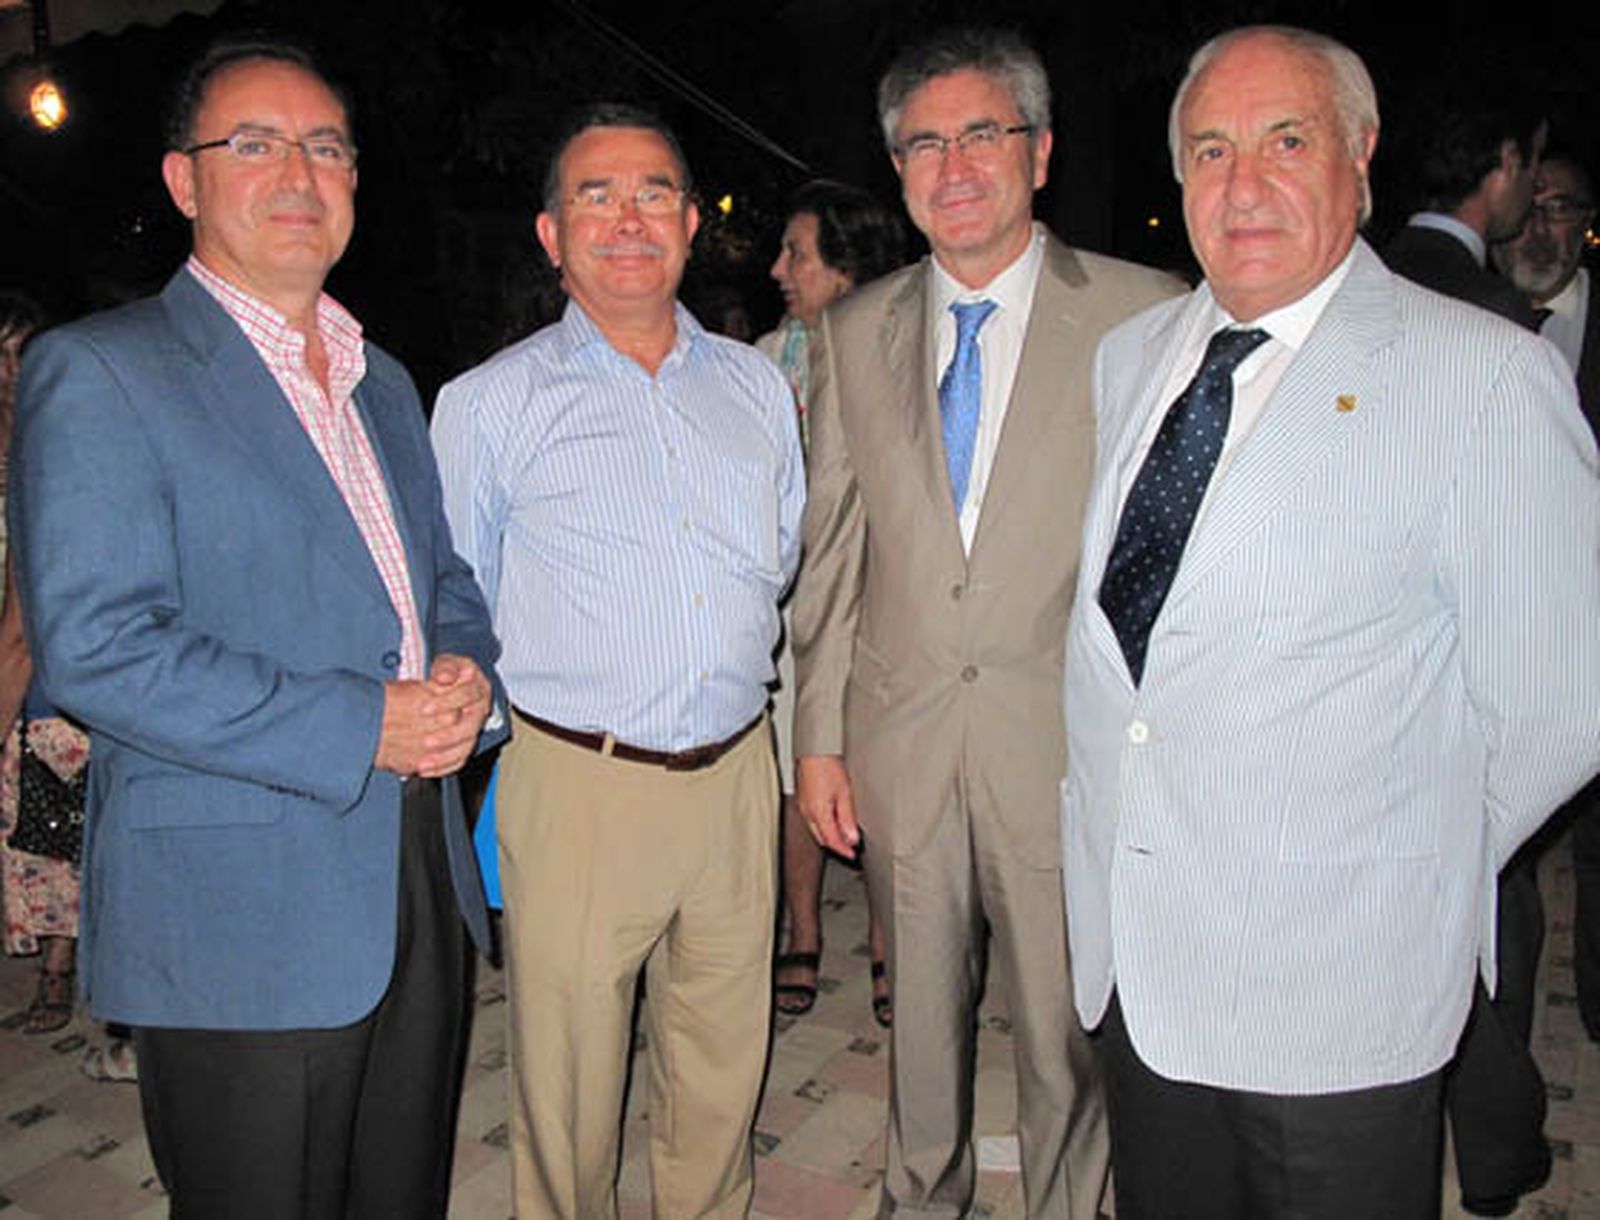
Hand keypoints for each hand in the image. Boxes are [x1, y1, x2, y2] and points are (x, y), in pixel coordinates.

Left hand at [374, 654, 492, 777]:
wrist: (446, 686)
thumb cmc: (447, 673)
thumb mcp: (446, 663)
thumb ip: (445, 667)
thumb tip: (445, 677)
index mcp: (478, 687)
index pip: (468, 695)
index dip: (446, 702)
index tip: (425, 708)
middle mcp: (480, 708)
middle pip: (470, 727)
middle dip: (447, 736)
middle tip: (426, 741)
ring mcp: (475, 727)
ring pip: (466, 746)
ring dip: (444, 756)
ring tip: (424, 761)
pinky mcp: (467, 742)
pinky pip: (459, 758)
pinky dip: (442, 766)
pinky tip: (426, 768)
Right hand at [796, 754, 859, 859]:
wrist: (814, 751)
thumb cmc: (827, 766)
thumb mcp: (844, 793)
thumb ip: (848, 818)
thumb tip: (852, 838)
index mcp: (818, 814)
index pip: (832, 841)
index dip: (843, 850)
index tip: (852, 855)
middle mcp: (808, 813)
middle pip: (822, 838)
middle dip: (836, 845)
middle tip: (849, 849)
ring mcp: (804, 806)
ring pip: (817, 830)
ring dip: (829, 836)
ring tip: (843, 837)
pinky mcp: (803, 799)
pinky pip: (813, 820)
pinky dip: (823, 825)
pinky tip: (832, 821)